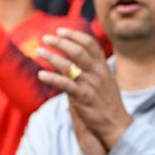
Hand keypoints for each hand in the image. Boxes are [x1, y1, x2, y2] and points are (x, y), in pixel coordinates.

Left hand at [36, 28, 131, 153]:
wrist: (116, 124)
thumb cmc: (108, 103)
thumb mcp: (106, 80)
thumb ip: (94, 67)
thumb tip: (81, 56)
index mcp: (103, 67)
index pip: (90, 44)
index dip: (75, 35)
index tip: (60, 30)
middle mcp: (98, 73)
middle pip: (78, 51)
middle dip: (61, 42)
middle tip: (46, 38)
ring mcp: (91, 85)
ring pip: (69, 66)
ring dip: (52, 57)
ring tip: (39, 51)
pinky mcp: (83, 98)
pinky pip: (66, 85)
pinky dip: (52, 78)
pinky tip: (41, 74)